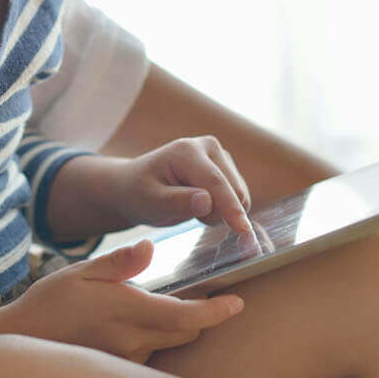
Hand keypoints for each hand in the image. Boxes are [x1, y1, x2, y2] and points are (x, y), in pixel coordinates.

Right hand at [0, 239, 244, 362]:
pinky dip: (154, 337)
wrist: (22, 341)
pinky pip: (151, 353)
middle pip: (186, 331)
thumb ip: (120, 261)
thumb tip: (150, 247)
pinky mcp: (120, 367)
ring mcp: (127, 358)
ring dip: (174, 325)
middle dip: (199, 314)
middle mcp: (132, 340)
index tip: (237, 302)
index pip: (185, 316)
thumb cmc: (50, 301)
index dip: (216, 311)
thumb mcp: (82, 271)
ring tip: (162, 301)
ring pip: (169, 343)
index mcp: (126, 310)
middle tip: (202, 290)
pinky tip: (137, 321)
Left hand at [112, 135, 254, 233]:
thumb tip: (207, 201)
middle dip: (219, 213)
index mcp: (186, 150)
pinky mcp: (226, 168)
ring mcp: (219, 156)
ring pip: (240, 195)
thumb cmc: (139, 194)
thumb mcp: (150, 202)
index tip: (243, 230)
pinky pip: (238, 198)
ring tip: (189, 208)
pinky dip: (224, 210)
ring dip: (220, 212)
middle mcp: (208, 147)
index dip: (231, 207)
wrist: (135, 186)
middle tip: (188, 215)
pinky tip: (200, 206)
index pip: (215, 182)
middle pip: (233, 190)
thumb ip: (177, 202)